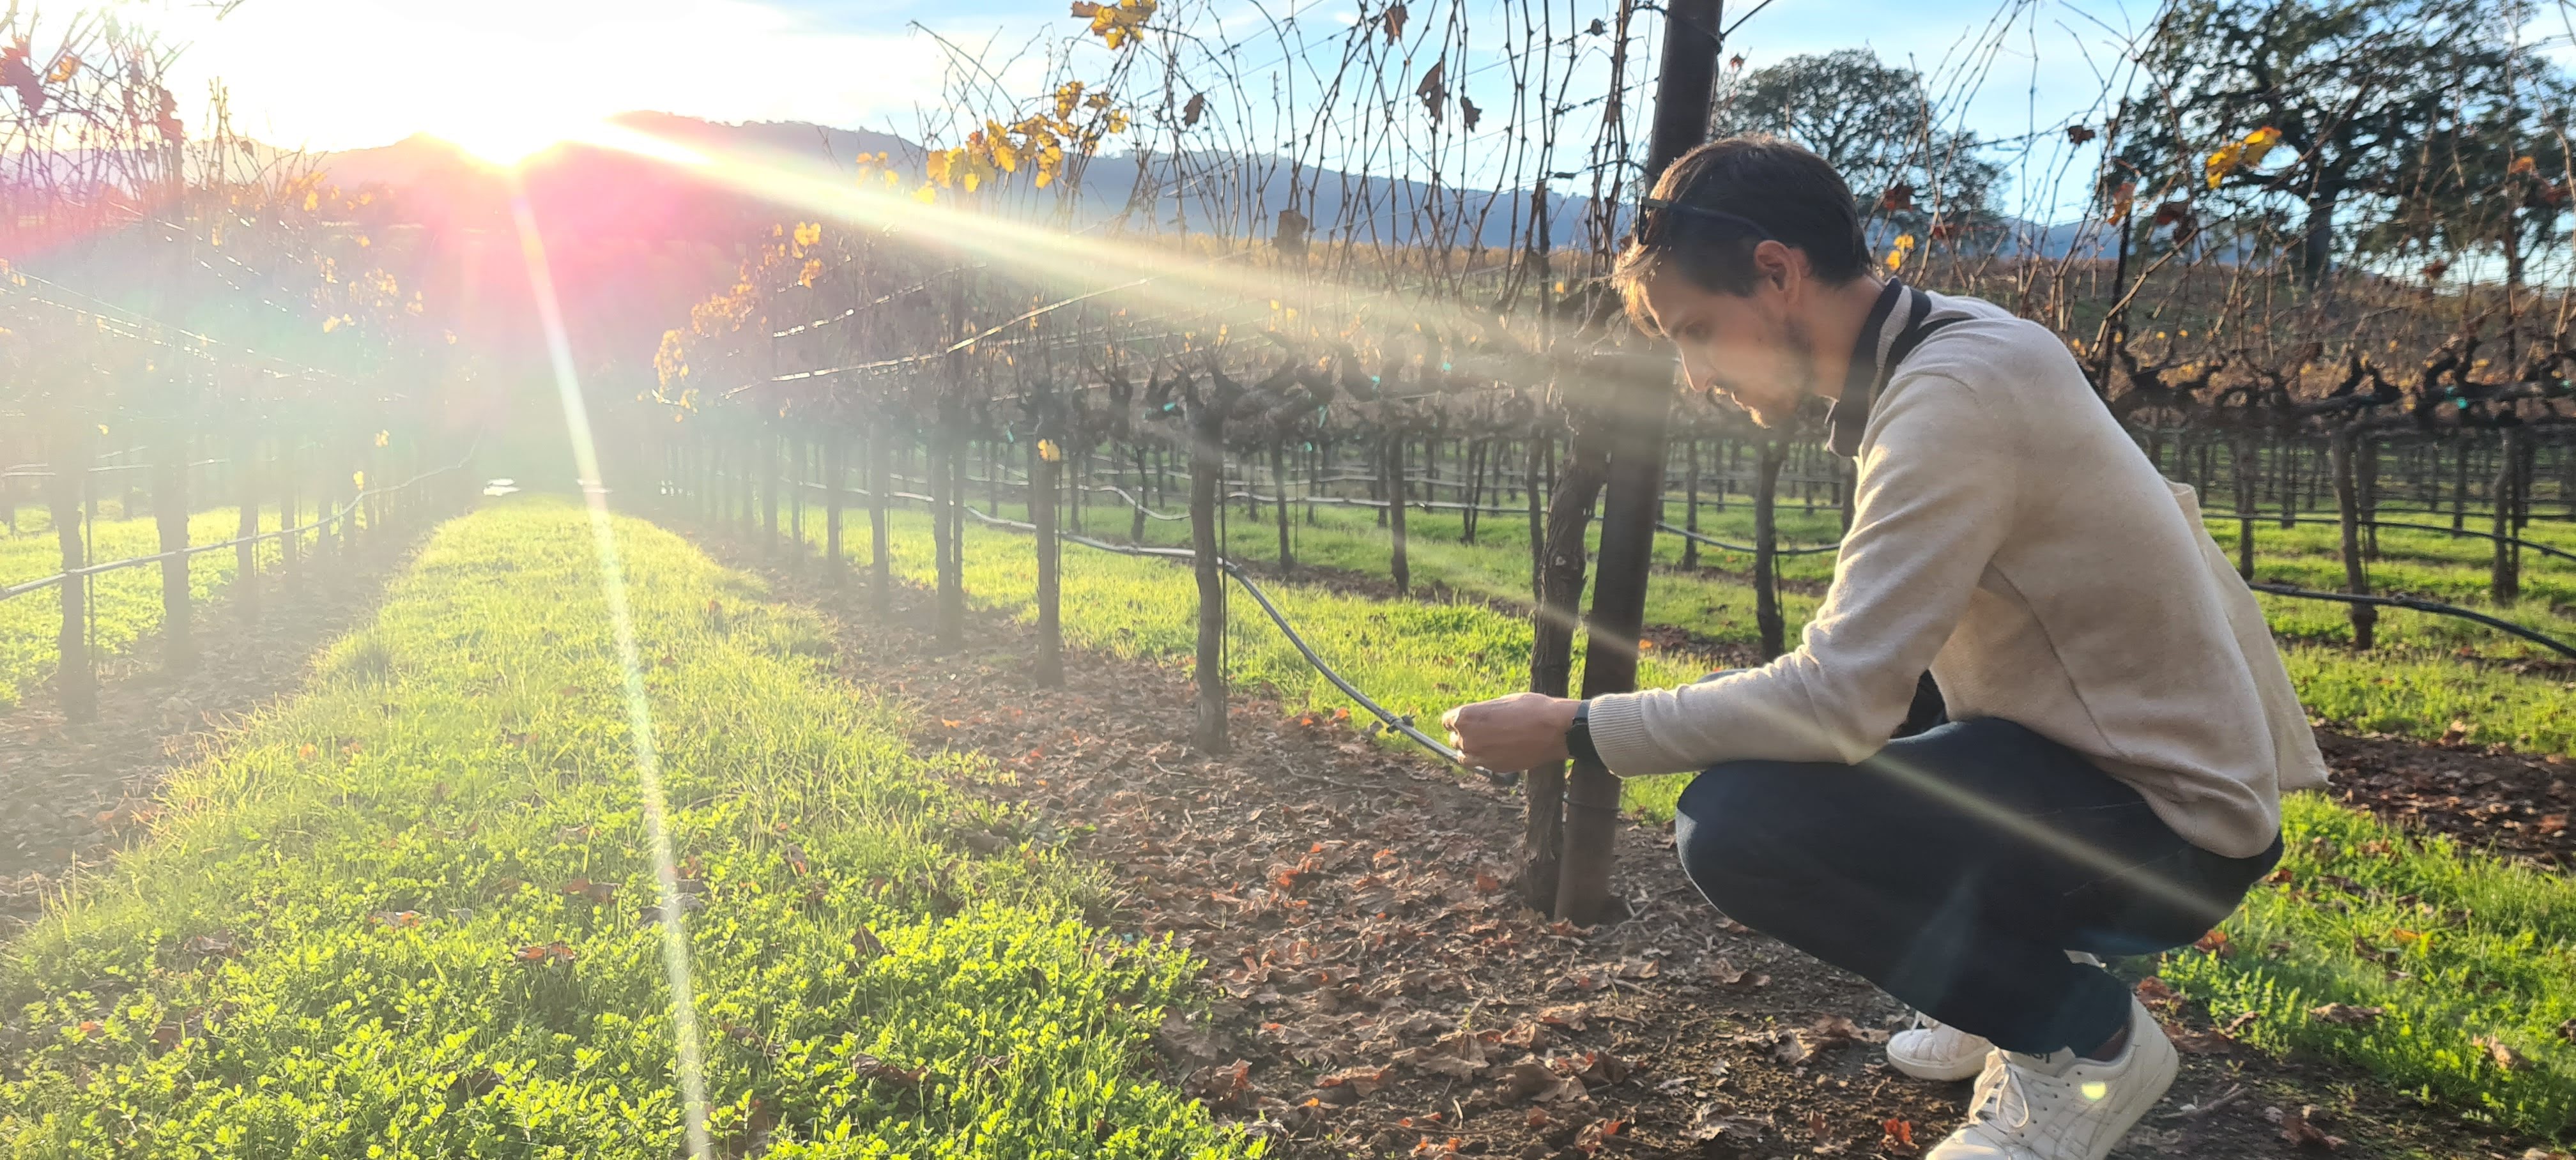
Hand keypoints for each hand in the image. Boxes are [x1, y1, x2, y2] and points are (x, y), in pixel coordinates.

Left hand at [1441, 692, 1583, 771]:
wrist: (1554, 729)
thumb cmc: (1531, 709)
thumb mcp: (1500, 702)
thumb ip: (1481, 713)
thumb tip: (1476, 720)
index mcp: (1465, 717)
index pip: (1447, 721)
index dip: (1457, 719)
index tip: (1467, 720)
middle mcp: (1467, 739)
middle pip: (1455, 739)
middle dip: (1465, 734)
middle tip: (1483, 729)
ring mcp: (1480, 757)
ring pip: (1464, 756)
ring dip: (1472, 750)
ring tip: (1488, 742)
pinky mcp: (1494, 769)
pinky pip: (1481, 765)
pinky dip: (1485, 759)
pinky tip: (1500, 750)